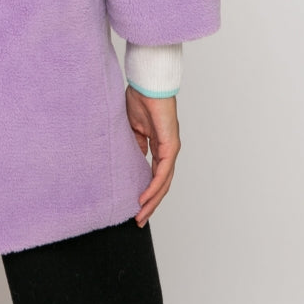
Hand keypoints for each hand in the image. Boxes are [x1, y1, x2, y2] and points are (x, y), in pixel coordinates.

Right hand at [125, 85, 180, 226]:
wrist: (147, 83)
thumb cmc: (140, 98)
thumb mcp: (133, 127)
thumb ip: (135, 144)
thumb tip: (132, 158)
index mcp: (159, 146)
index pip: (154, 175)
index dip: (146, 192)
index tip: (135, 206)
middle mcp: (168, 150)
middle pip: (161, 184)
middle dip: (150, 204)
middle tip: (139, 220)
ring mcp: (171, 149)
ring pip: (164, 182)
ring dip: (152, 201)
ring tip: (140, 215)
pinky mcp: (171, 145)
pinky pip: (162, 172)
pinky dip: (154, 187)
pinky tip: (145, 198)